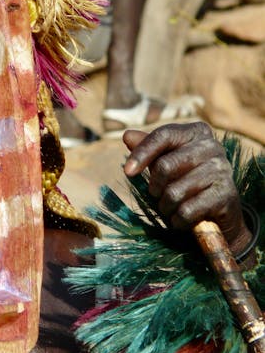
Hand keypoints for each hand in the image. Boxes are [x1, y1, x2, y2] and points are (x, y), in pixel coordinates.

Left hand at [122, 122, 250, 256]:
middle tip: (157, 195)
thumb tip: (127, 135)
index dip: (142, 153)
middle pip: (165, 165)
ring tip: (170, 208)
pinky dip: (178, 220)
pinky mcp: (225, 195)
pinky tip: (181, 219)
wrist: (221, 211)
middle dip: (155, 187)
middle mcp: (212, 146)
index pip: (163, 135)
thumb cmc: (187, 179)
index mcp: (197, 132)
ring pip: (174, 192)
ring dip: (165, 207)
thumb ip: (149, 147)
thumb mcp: (167, 161)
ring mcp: (222, 170)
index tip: (127, 172)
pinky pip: (187, 210)